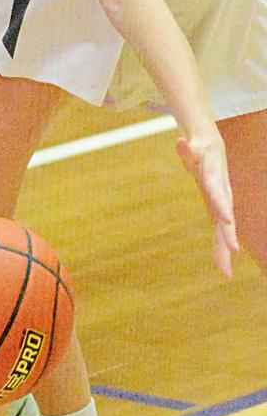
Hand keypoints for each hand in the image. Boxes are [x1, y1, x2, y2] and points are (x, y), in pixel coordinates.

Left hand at [176, 134, 237, 279]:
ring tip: (226, 272)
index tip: (227, 218)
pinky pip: (220, 234)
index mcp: (215, 180)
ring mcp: (221, 206)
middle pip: (226, 218)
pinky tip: (223, 270)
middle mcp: (222, 196)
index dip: (221, 205)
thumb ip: (186, 149)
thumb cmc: (200, 150)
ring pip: (225, 231)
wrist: (214, 151)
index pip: (218, 194)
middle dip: (229, 235)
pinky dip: (221, 251)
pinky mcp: (218, 212)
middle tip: (234, 252)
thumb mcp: (192, 148)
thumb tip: (180, 143)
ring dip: (225, 251)